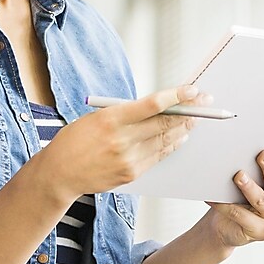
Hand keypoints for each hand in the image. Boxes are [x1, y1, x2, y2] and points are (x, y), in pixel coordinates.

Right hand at [41, 85, 200, 204]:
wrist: (59, 173)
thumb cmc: (74, 140)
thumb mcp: (95, 118)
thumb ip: (124, 113)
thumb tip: (156, 107)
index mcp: (110, 119)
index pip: (152, 105)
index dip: (176, 96)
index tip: (192, 90)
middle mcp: (122, 140)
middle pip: (165, 123)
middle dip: (189, 111)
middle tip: (204, 102)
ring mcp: (129, 159)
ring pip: (166, 141)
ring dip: (184, 128)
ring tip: (196, 118)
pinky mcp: (132, 174)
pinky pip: (158, 156)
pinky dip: (172, 145)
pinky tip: (180, 137)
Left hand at [204, 134, 263, 248]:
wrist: (228, 226)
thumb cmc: (242, 194)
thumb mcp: (255, 179)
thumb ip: (257, 165)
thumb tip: (245, 139)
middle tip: (262, 154)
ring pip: (261, 201)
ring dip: (250, 187)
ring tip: (238, 175)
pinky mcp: (260, 232)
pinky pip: (239, 215)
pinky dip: (224, 205)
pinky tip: (212, 196)